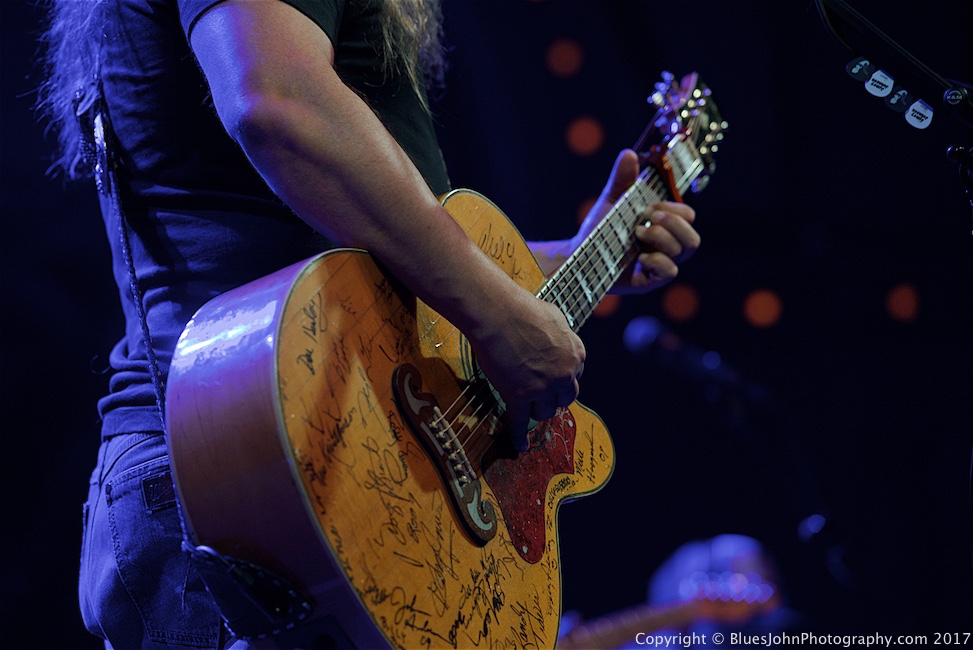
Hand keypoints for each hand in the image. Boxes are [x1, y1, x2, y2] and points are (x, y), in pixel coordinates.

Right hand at [466, 289, 585, 451]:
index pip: (575, 377)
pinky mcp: (518, 396)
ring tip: (525, 404)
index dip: (561, 378)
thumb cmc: (523, 309)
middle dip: (553, 397)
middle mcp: (564, 375)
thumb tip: (562, 344)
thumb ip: (563, 338)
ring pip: (544, 412)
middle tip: (540, 394)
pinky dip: (520, 436)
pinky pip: (519, 422)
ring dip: (536, 409)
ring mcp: (541, 388)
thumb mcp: (556, 319)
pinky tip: (521, 446)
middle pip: (564, 399)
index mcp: (576, 356)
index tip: (552, 380)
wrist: (498, 313)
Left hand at [577, 149, 699, 292]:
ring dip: (662, 238)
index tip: (648, 207)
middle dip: (672, 223)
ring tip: (637, 234)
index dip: (674, 209)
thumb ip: (622, 179)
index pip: (687, 215)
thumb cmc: (599, 228)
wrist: (578, 254)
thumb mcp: (611, 200)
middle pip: (693, 237)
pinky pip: (670, 271)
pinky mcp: (650, 280)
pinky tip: (639, 258)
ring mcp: (660, 264)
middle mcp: (666, 246)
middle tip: (646, 217)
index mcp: (663, 226)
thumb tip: (629, 153)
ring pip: (685, 250)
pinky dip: (657, 261)